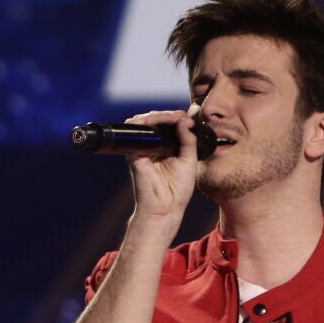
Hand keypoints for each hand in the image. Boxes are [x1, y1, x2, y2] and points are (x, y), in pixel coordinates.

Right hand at [121, 107, 199, 225]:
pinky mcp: (134, 154)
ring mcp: (142, 149)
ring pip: (145, 122)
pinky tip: (162, 122)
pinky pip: (138, 133)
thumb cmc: (177, 189)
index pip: (167, 125)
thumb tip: (185, 120)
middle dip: (168, 115)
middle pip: (155, 121)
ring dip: (159, 116)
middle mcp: (152, 146)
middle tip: (182, 117)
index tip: (189, 119)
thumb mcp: (189, 160)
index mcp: (165, 148)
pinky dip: (148, 123)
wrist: (166, 207)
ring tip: (174, 117)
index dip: (176, 118)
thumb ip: (188, 140)